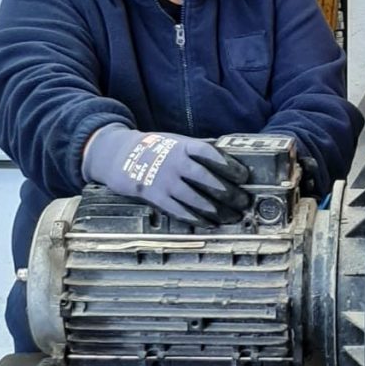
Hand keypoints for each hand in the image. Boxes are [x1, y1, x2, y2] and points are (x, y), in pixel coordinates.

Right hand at [82, 125, 250, 224]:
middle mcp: (175, 163)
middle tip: (243, 201)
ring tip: (231, 216)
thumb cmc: (155, 148)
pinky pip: (179, 210)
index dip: (229, 165)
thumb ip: (196, 153)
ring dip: (216, 209)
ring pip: (195, 198)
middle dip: (228, 192)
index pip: (210, 154)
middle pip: (206, 179)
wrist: (120, 156)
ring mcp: (165, 181)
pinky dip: (196, 218)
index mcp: (183, 146)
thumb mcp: (176, 142)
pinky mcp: (155, 197)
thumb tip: (225, 164)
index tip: (244, 176)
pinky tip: (209, 223)